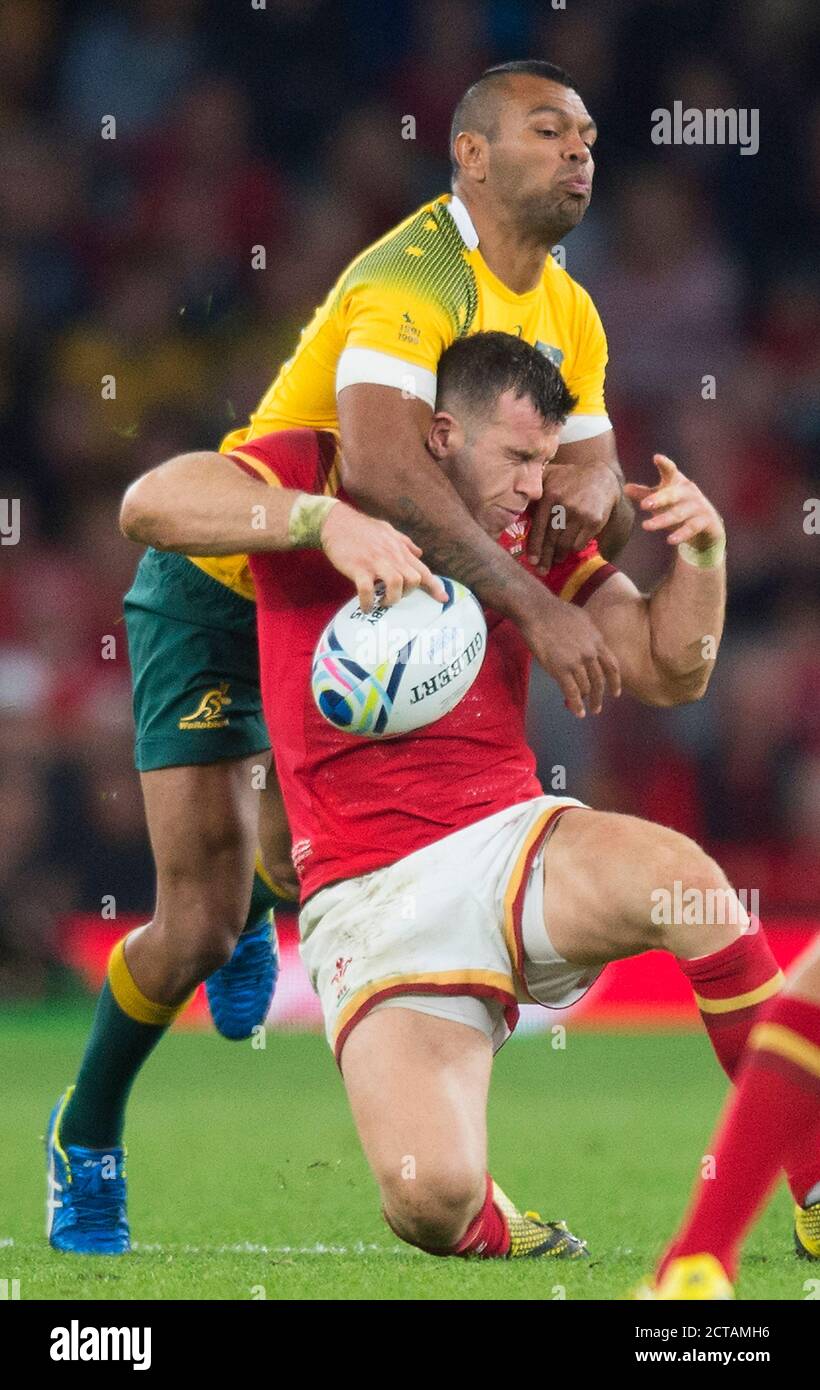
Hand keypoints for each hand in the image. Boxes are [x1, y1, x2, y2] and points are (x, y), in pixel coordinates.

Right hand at [320, 503, 447, 610]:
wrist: (335, 522)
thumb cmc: (362, 528)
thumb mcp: (388, 530)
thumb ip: (405, 542)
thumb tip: (420, 551)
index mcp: (399, 549)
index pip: (423, 570)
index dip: (435, 586)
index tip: (443, 599)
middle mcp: (391, 556)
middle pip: (413, 579)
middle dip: (408, 593)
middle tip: (395, 596)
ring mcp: (375, 562)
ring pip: (396, 584)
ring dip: (391, 599)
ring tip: (382, 602)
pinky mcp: (358, 568)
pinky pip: (367, 590)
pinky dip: (368, 602)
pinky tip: (365, 606)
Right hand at [518, 587, 620, 717]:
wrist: (537, 610)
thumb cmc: (555, 612)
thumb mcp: (582, 619)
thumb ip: (590, 635)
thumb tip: (592, 644)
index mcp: (597, 640)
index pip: (611, 665)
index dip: (615, 681)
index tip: (616, 693)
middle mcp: (590, 652)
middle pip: (600, 680)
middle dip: (599, 697)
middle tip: (597, 708)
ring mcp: (576, 661)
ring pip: (586, 688)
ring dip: (586, 701)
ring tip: (585, 709)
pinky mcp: (560, 669)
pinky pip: (572, 692)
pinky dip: (576, 705)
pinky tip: (578, 713)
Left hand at [527, 459, 620, 572]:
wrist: (601, 476)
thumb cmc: (568, 479)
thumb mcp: (548, 477)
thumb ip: (531, 490)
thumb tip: (512, 509)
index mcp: (550, 496)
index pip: (539, 526)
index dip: (534, 546)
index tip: (531, 561)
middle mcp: (564, 505)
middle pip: (552, 539)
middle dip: (546, 558)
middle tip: (541, 570)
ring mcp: (580, 514)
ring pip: (566, 544)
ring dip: (560, 555)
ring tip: (556, 559)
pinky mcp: (594, 521)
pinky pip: (580, 543)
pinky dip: (574, 548)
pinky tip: (571, 548)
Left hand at [624, 455, 723, 548]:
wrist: (708, 526)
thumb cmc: (678, 507)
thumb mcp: (662, 500)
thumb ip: (644, 495)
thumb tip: (625, 488)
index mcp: (677, 483)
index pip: (670, 471)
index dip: (664, 464)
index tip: (657, 458)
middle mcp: (688, 492)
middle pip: (672, 494)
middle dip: (658, 499)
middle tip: (643, 504)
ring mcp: (698, 506)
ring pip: (678, 514)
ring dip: (662, 520)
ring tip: (646, 526)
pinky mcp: (705, 521)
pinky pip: (691, 528)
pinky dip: (681, 534)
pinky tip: (670, 540)